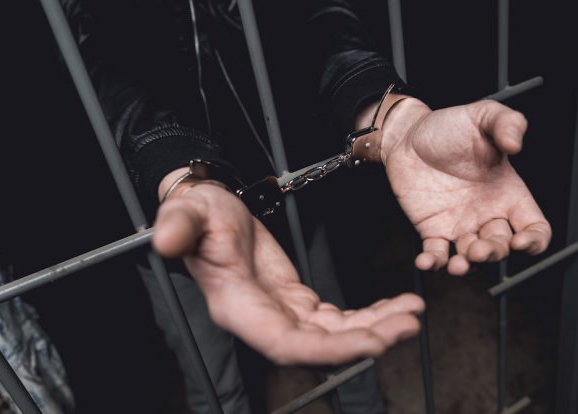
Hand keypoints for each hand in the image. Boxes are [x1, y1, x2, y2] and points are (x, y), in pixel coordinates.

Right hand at [153, 178, 423, 363]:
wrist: (211, 210)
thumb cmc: (198, 213)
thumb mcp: (187, 212)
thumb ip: (179, 227)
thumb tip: (166, 241)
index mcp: (236, 306)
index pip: (284, 343)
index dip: (327, 349)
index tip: (370, 343)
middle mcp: (261, 319)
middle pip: (317, 345)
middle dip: (364, 340)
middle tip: (407, 325)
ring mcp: (281, 312)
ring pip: (332, 334)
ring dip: (373, 328)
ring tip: (411, 314)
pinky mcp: (296, 300)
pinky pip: (335, 318)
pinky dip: (367, 315)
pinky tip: (394, 307)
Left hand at [358, 98, 550, 274]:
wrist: (407, 135)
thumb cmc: (449, 126)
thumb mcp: (483, 116)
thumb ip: (507, 123)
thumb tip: (516, 143)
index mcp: (509, 194)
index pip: (535, 227)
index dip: (534, 241)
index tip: (520, 241)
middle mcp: (487, 214)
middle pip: (501, 247)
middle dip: (493, 254)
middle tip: (478, 249)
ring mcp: (459, 224)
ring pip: (471, 258)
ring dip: (467, 266)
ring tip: (458, 265)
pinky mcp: (432, 229)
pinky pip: (436, 254)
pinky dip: (433, 263)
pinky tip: (425, 261)